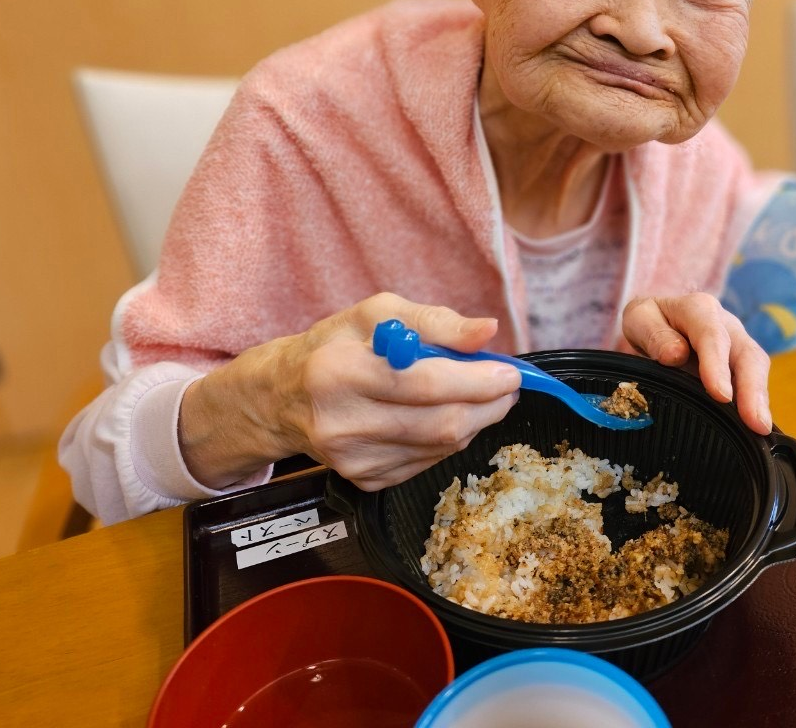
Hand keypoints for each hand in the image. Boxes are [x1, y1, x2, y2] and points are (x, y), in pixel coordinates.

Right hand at [180, 293, 520, 489]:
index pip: (425, 384)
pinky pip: (428, 462)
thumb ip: (436, 321)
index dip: (477, 380)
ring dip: (474, 421)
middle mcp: (342, 424)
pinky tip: (444, 416)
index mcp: (339, 373)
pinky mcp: (364, 481)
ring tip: (479, 396)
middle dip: (488, 404)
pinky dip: (449, 439)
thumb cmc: (336, 345)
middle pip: (440, 423)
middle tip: (508, 386)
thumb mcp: (378, 313)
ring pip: (441, 446)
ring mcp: (353, 460)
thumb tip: (487, 331)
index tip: (511, 372)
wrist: (284, 397)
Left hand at [622, 293, 771, 434]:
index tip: (721, 395)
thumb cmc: (650, 320)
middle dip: (752, 389)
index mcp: (698, 309)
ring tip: (760, 428)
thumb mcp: (640, 318)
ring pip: (756, 368)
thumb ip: (654, 334)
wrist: (660, 317)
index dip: (718, 365)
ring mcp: (738, 343)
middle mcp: (726, 324)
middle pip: (746, 354)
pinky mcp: (742, 363)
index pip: (712, 336)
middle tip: (754, 421)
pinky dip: (756, 404)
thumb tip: (675, 355)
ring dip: (760, 400)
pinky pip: (754, 382)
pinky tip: (753, 427)